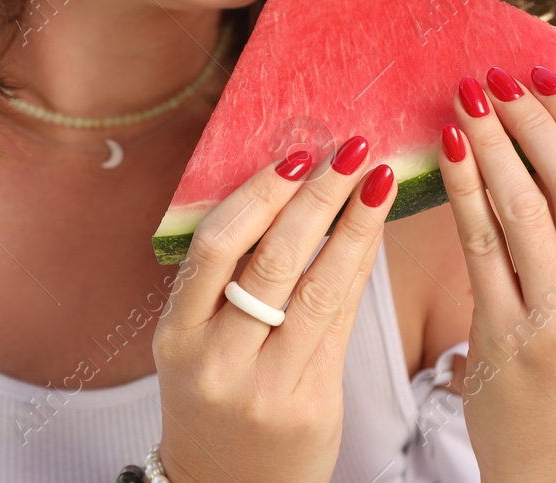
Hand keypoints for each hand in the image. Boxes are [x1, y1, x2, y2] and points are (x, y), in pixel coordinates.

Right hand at [153, 138, 396, 482]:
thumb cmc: (212, 394)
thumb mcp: (193, 342)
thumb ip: (223, 279)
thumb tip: (279, 187)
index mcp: (176, 335)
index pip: (214, 249)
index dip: (257, 196)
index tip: (293, 156)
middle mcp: (217, 361)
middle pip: (271, 262)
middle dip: (316, 197)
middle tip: (350, 150)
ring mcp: (266, 387)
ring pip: (318, 290)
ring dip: (354, 226)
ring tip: (379, 178)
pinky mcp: (312, 406)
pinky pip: (342, 323)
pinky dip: (360, 270)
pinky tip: (374, 233)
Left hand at [438, 66, 555, 482]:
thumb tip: (553, 142)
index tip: (543, 74)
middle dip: (529, 118)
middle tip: (492, 75)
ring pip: (524, 207)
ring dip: (490, 142)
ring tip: (462, 98)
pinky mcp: (508, 339)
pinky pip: (480, 246)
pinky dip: (462, 189)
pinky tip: (444, 152)